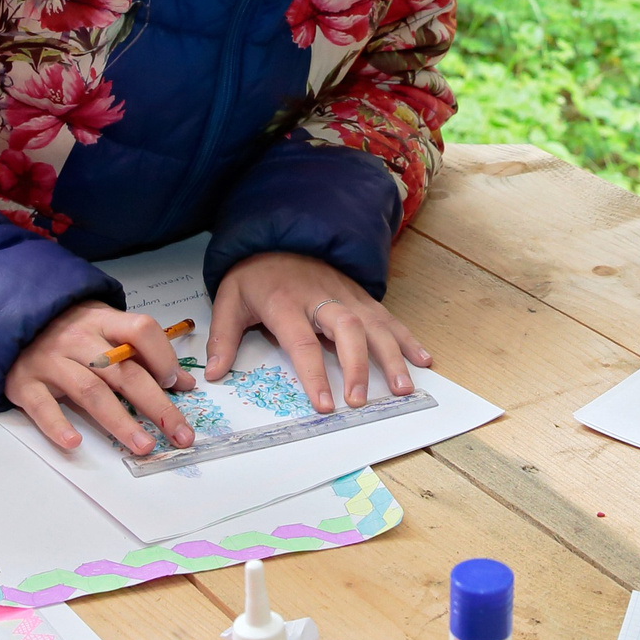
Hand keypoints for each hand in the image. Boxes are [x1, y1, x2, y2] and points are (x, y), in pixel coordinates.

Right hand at [5, 301, 197, 454]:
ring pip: (90, 391)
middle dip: (156, 404)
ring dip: (120, 421)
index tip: (177, 385)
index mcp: (102, 322)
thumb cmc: (68, 329)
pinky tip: (74, 442)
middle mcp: (78, 339)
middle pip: (123, 371)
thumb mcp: (105, 329)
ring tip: (144, 445)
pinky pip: (42, 406)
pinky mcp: (25, 383)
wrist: (12, 323)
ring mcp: (50, 361)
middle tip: (180, 434)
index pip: (140, 330)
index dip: (163, 357)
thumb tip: (183, 383)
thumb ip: (142, 353)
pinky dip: (57, 425)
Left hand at [205, 252, 429, 413]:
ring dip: (392, 356)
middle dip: (357, 366)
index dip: (314, 375)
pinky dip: (408, 338)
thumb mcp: (230, 298)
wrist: (280, 233)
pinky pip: (388, 317)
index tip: (325, 405)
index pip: (302, 342)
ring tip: (403, 388)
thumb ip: (224, 336)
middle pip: (346, 329)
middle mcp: (321, 297)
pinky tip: (424, 359)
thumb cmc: (255, 272)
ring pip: (374, 324)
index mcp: (286, 302)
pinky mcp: (361, 295)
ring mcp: (346, 294)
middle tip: (359, 401)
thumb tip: (215, 374)